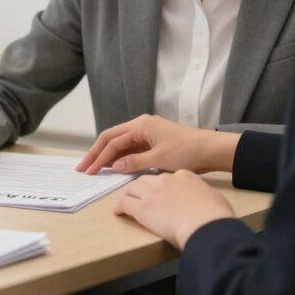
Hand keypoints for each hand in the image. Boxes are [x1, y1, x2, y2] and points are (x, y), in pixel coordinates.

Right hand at [76, 114, 239, 174]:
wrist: (212, 150)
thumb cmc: (188, 151)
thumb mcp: (159, 159)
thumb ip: (134, 162)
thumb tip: (114, 166)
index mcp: (141, 125)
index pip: (112, 140)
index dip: (98, 156)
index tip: (88, 170)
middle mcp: (142, 126)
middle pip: (112, 139)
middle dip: (96, 154)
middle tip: (82, 168)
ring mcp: (148, 133)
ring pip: (121, 144)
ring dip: (107, 156)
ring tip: (93, 169)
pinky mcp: (154, 142)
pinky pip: (131, 149)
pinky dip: (121, 158)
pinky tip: (113, 167)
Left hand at [114, 170, 233, 248]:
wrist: (207, 225)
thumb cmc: (216, 215)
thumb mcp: (213, 197)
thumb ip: (202, 195)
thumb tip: (202, 201)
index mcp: (184, 176)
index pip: (166, 178)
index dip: (161, 186)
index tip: (160, 193)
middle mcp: (165, 180)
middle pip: (146, 180)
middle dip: (141, 188)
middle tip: (140, 197)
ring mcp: (152, 193)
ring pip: (132, 188)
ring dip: (129, 195)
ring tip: (126, 203)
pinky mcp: (143, 208)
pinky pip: (125, 203)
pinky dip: (120, 207)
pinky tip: (119, 212)